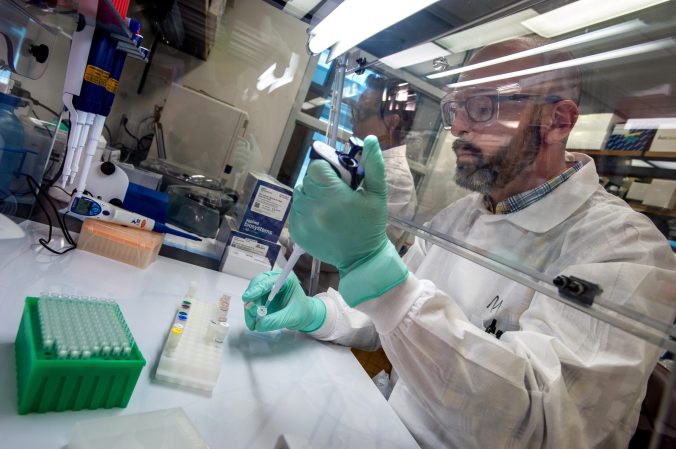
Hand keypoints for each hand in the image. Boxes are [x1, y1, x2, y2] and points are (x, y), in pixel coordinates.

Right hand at [241, 271, 325, 332]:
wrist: (305, 314)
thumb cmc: (302, 312)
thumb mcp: (291, 318)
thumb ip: (276, 321)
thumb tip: (258, 324)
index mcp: (286, 280)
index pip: (268, 281)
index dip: (257, 289)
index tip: (247, 298)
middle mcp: (275, 279)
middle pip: (257, 285)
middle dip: (251, 301)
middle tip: (251, 317)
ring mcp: (268, 287)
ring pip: (252, 293)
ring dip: (249, 309)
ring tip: (252, 324)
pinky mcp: (263, 295)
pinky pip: (253, 301)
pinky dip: (251, 312)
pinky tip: (253, 322)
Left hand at [289, 136, 407, 305]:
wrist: (361, 258)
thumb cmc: (370, 225)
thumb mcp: (377, 194)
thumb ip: (373, 166)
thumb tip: (372, 139)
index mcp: (332, 195)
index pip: (317, 167)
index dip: (328, 170)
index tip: (339, 180)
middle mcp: (312, 207)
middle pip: (307, 179)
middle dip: (320, 182)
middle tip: (336, 193)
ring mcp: (302, 220)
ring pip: (299, 194)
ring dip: (311, 195)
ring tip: (328, 206)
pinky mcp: (296, 232)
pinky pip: (295, 210)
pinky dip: (305, 210)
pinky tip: (321, 218)